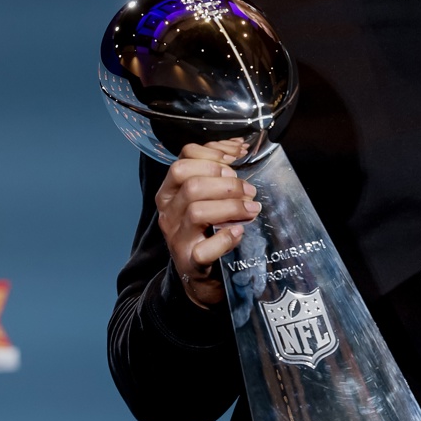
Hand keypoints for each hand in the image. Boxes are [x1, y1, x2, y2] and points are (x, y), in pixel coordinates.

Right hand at [155, 139, 258, 308]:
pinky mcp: (191, 263)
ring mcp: (177, 239)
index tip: (233, 161)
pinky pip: (204, 250)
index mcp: (170, 193)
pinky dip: (225, 239)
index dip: (210, 157)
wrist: (200, 274)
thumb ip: (216, 171)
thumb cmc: (206, 228)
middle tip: (249, 191)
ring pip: (198, 212)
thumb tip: (237, 146)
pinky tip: (239, 232)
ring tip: (252, 208)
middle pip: (191, 185)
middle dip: (226, 184)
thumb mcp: (205, 197)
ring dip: (231, 206)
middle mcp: (169, 213)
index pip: (181, 163)